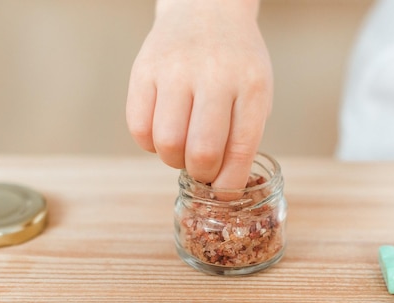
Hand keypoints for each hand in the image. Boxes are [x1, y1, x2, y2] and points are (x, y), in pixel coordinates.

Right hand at [126, 0, 272, 189]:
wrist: (205, 9)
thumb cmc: (235, 61)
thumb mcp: (256, 91)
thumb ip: (243, 135)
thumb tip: (222, 186)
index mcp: (251, 85)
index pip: (241, 150)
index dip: (230, 184)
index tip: (224, 194)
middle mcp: (214, 76)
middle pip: (201, 151)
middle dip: (202, 174)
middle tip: (202, 168)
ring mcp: (174, 71)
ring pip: (167, 144)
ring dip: (174, 160)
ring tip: (183, 148)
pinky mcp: (143, 71)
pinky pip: (138, 129)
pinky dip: (151, 143)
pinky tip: (163, 131)